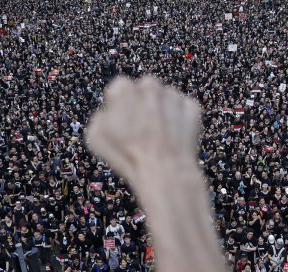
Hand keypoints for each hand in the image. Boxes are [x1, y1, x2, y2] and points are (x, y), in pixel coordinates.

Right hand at [86, 76, 200, 183]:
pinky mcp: (192, 107)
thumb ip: (100, 116)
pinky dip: (180, 118)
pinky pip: (184, 108)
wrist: (163, 170)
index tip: (121, 118)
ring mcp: (173, 96)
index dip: (119, 104)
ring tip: (159, 134)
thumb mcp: (96, 136)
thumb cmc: (127, 155)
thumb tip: (108, 112)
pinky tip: (173, 136)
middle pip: (145, 88)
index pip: (120, 87)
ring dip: (162, 110)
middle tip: (142, 126)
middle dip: (143, 102)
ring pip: (166, 97)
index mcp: (124, 89)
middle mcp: (150, 86)